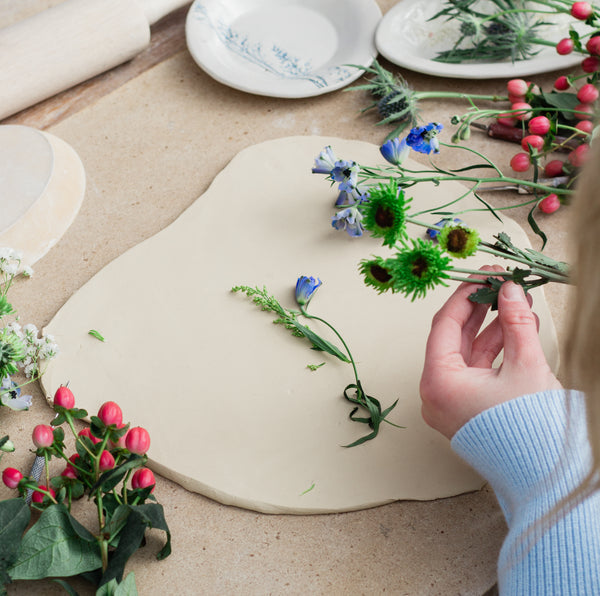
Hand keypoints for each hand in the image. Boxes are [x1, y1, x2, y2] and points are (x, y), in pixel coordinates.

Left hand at [420, 267, 561, 438]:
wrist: (546, 475)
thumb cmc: (531, 431)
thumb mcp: (525, 365)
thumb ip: (515, 322)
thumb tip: (509, 290)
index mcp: (438, 383)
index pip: (444, 325)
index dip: (465, 297)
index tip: (481, 276)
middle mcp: (438, 394)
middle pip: (454, 338)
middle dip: (480, 310)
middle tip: (497, 285)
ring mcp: (452, 403)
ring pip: (469, 354)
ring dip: (493, 329)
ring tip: (516, 305)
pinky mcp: (467, 409)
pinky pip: (477, 371)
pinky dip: (495, 351)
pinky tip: (515, 330)